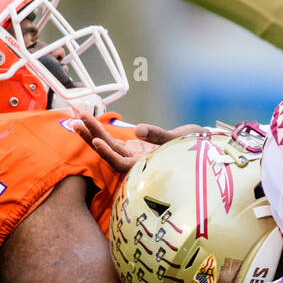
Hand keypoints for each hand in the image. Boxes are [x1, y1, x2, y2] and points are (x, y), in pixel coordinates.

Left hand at [76, 112, 206, 173]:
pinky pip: (114, 140)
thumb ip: (159, 136)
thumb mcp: (180, 141)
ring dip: (93, 131)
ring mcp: (134, 156)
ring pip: (109, 145)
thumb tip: (139, 129)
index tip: (97, 141)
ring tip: (78, 116)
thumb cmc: (197, 148)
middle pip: (109, 151)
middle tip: (78, 118)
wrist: (204, 150)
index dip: (108, 154)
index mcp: (147, 167)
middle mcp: (136, 163)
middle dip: (93, 135)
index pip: (122, 163)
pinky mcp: (135, 148)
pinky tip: (90, 119)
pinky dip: (103, 130)